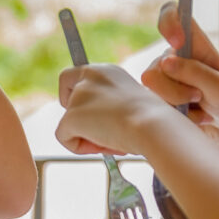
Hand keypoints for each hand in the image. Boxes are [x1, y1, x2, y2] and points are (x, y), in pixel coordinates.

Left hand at [57, 64, 183, 155]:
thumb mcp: (132, 104)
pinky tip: (103, 147)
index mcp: (106, 71)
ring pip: (68, 123)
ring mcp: (78, 95)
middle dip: (77, 116)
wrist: (154, 126)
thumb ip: (111, 105)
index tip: (93, 114)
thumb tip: (100, 124)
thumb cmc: (153, 120)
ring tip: (113, 142)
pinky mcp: (71, 116)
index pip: (74, 77)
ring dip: (87, 136)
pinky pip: (64, 138)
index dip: (77, 97)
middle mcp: (90, 76)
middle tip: (99, 130)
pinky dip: (79, 148)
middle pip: (65, 97)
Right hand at [140, 2, 218, 144]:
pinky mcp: (157, 97)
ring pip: (152, 86)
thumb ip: (197, 74)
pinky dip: (176, 115)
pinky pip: (153, 104)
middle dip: (177, 87)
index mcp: (195, 43)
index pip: (173, 13)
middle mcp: (174, 56)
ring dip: (178, 102)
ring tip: (200, 107)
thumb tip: (165, 62)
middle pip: (158, 64)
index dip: (169, 21)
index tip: (177, 43)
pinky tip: (192, 117)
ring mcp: (163, 77)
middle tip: (200, 97)